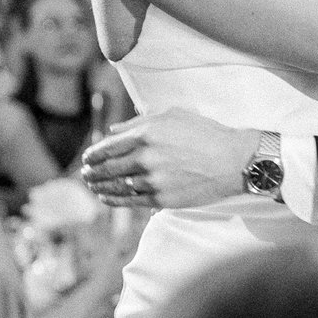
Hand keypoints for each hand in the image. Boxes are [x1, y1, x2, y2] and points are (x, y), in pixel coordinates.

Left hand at [78, 111, 255, 210]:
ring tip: (92, 186)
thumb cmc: (204, 133)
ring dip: (99, 187)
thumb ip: (138, 122)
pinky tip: (106, 198)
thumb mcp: (172, 115)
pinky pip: (130, 201)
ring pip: (115, 187)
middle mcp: (145, 158)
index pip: (107, 147)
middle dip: (91, 172)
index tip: (87, 158)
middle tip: (85, 174)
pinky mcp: (162, 199)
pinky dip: (114, 200)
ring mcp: (153, 181)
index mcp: (145, 134)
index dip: (93, 154)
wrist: (233, 160)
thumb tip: (112, 130)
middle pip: (107, 168)